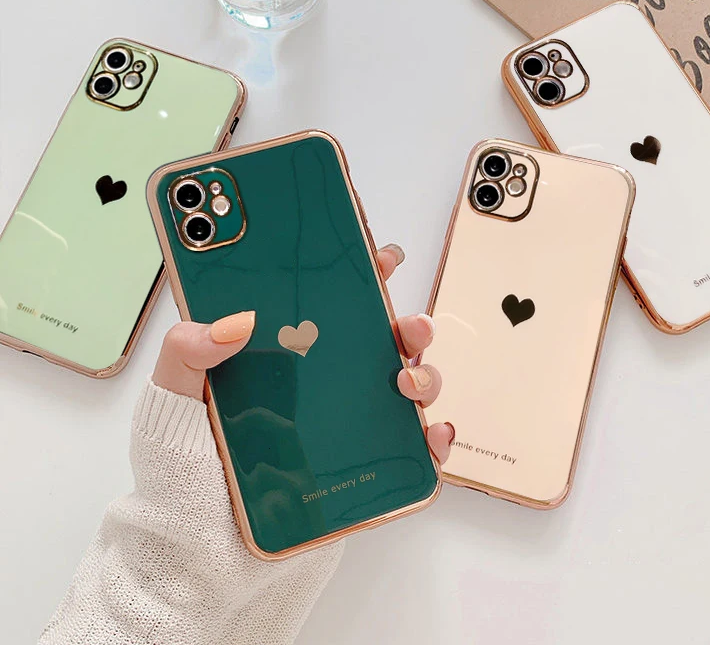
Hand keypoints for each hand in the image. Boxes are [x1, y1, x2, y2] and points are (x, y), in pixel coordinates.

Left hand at [152, 244, 452, 463]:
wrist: (200, 554)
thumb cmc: (185, 475)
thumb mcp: (174, 403)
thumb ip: (187, 353)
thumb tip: (236, 320)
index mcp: (285, 359)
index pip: (328, 308)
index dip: (360, 278)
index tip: (381, 258)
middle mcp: (324, 387)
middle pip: (381, 343)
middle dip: (408, 325)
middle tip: (407, 326)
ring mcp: (348, 427)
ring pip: (405, 387)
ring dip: (424, 376)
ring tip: (407, 383)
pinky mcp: (364, 470)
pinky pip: (412, 450)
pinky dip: (432, 438)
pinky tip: (429, 431)